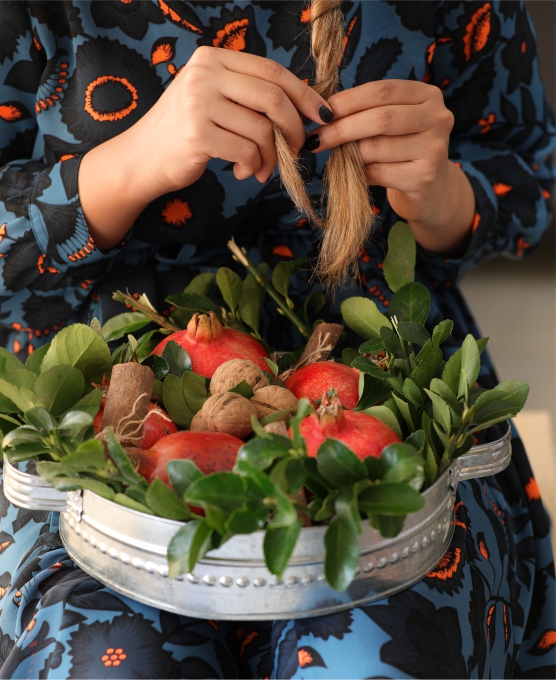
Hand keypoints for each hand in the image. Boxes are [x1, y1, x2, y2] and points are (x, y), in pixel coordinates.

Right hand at [80, 47, 332, 250]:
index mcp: (212, 59)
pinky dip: (254, 166)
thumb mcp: (212, 99)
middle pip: (273, 97)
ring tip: (260, 169)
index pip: (271, 71)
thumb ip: (247, 94)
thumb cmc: (184, 133)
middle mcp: (204, 75)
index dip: (303, 94)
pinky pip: (248, 151)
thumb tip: (302, 104)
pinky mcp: (197, 134)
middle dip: (294, 128)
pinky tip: (243, 172)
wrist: (141, 159)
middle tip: (297, 149)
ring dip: (271, 157)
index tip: (322, 114)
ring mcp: (199, 103)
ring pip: (262, 129)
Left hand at [304, 80, 475, 254]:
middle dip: (341, 128)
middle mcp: (437, 118)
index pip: (381, 91)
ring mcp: (433, 149)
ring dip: (349, 154)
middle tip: (316, 138)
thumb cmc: (403, 152)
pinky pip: (379, 172)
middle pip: (380, 118)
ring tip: (336, 158)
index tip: (321, 112)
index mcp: (427, 95)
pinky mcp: (424, 178)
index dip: (348, 101)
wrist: (432, 191)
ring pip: (376, 147)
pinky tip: (358, 174)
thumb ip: (366, 113)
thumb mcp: (392, 125)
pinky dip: (361, 173)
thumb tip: (323, 113)